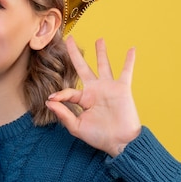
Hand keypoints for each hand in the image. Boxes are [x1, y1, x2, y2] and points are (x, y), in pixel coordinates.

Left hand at [46, 36, 140, 156]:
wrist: (120, 142)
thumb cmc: (99, 137)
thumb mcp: (77, 126)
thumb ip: (63, 114)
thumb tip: (49, 101)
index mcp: (83, 99)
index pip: (69, 91)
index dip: (60, 94)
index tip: (52, 98)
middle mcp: (95, 90)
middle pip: (83, 67)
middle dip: (75, 54)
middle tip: (69, 39)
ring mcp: (108, 87)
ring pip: (103, 65)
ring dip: (101, 52)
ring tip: (99, 39)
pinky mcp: (122, 88)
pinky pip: (126, 71)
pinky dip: (129, 60)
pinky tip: (132, 49)